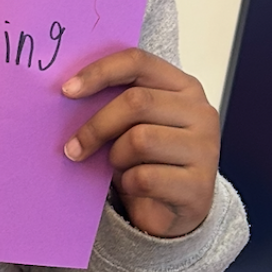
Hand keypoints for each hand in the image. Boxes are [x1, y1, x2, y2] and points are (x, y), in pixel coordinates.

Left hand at [54, 46, 220, 238]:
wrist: (175, 209)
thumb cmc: (149, 160)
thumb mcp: (134, 124)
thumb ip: (117, 104)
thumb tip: (69, 93)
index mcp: (183, 87)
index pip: (138, 62)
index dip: (99, 72)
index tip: (66, 90)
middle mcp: (201, 112)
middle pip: (136, 102)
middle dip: (96, 127)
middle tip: (73, 148)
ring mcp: (205, 148)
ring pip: (139, 140)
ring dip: (116, 158)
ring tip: (120, 168)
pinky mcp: (199, 185)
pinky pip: (145, 178)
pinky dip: (128, 184)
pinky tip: (135, 188)